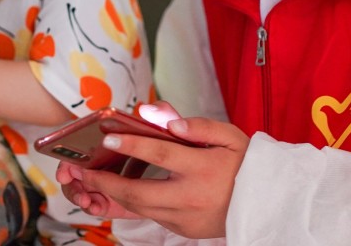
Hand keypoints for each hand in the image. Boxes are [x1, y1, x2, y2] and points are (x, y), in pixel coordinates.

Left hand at [57, 102, 250, 238]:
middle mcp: (192, 196)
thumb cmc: (245, 163)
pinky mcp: (183, 230)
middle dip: (107, 182)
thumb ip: (198, 126)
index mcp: (204, 168)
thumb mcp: (229, 135)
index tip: (108, 137)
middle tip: (85, 170)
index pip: (161, 154)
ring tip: (93, 181)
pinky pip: (151, 216)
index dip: (132, 145)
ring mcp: (186, 218)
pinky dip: (132, 204)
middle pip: (140, 192)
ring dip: (114, 195)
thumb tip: (167, 121)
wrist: (265, 203)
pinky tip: (118, 191)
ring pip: (141, 209)